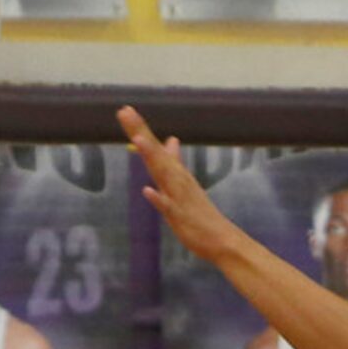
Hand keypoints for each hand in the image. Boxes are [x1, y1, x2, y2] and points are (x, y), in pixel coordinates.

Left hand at [117, 108, 237, 261]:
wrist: (222, 239)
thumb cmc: (200, 213)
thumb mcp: (183, 183)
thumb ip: (174, 162)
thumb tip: (171, 140)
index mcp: (175, 173)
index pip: (155, 147)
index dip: (140, 129)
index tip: (125, 110)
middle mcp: (177, 180)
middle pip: (156, 153)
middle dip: (141, 133)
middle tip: (125, 111)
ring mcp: (179, 198)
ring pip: (163, 174)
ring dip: (151, 157)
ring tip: (138, 140)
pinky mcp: (180, 218)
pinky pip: (168, 208)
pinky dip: (158, 199)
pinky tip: (147, 190)